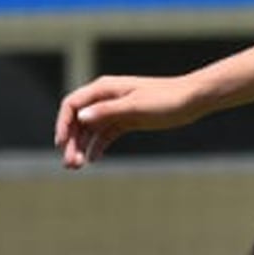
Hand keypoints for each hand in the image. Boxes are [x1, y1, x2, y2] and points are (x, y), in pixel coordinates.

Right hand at [54, 75, 201, 168]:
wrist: (192, 99)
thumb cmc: (165, 99)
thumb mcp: (135, 106)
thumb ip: (107, 111)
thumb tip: (80, 117)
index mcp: (104, 89)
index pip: (72, 105)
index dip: (63, 124)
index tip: (61, 144)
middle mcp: (106, 98)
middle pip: (79, 120)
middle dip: (72, 142)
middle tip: (70, 165)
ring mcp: (116, 109)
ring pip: (91, 129)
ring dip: (82, 146)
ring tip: (78, 166)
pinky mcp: (127, 120)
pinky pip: (106, 134)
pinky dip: (98, 146)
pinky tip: (93, 160)